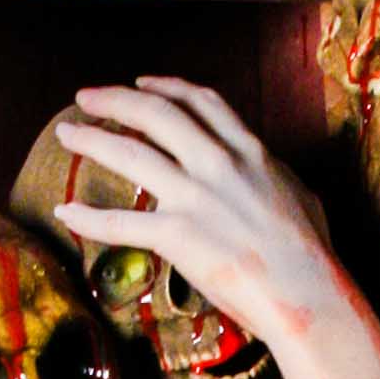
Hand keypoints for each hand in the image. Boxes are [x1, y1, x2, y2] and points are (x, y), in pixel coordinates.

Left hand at [53, 79, 338, 347]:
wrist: (307, 295)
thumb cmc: (314, 257)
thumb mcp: (303, 198)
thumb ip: (276, 178)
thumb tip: (272, 177)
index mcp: (250, 151)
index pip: (201, 102)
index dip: (166, 87)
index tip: (142, 83)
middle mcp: (218, 163)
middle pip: (156, 112)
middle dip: (115, 98)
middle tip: (86, 97)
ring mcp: (195, 197)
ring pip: (129, 152)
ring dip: (91, 138)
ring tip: (66, 132)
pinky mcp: (178, 235)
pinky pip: (119, 223)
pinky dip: (87, 217)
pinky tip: (66, 213)